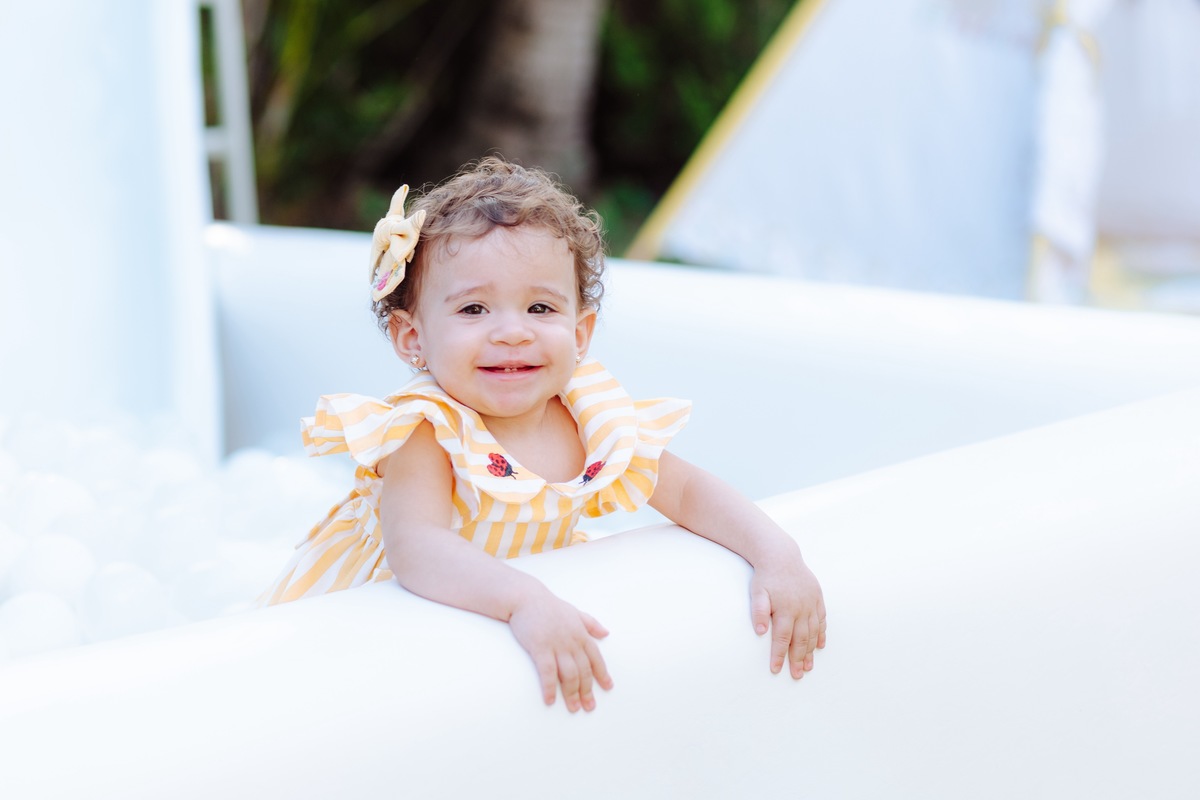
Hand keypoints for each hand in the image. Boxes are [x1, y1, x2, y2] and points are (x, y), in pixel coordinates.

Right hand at [508, 590, 613, 711]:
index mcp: (581, 633)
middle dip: (587, 690)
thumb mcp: (574, 612)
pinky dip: (550, 688)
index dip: (602, 673)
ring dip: (572, 694)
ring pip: (569, 674)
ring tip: (573, 708)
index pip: (596, 658)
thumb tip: (606, 633)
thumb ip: (590, 623)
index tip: (608, 687)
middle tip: (589, 707)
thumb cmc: (548, 606)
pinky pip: (548, 672)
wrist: (525, 597)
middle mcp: (572, 641)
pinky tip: (550, 700)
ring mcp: (557, 645)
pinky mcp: (540, 648)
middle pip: (584, 670)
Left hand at [750, 555, 826, 678]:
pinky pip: (822, 620)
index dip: (779, 655)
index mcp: (785, 608)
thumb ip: (758, 611)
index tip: (776, 670)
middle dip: (798, 659)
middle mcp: (801, 608)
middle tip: (796, 675)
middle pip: (800, 639)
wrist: (781, 555)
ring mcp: (811, 603)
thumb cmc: (766, 577)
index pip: (782, 638)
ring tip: (808, 667)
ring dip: (811, 651)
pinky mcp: (818, 598)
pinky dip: (821, 634)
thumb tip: (760, 632)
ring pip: (813, 632)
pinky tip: (819, 646)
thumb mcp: (757, 592)